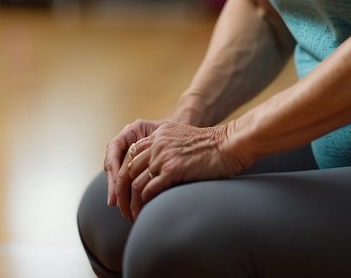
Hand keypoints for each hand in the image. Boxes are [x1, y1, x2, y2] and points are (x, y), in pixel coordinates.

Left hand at [111, 121, 244, 218]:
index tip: (124, 191)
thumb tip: (160, 168)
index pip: (130, 156)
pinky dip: (144, 203)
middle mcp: (156, 144)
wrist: (228, 144)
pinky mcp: (173, 169)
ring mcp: (163, 156)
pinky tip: (144, 212)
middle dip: (122, 192)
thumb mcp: (182, 139)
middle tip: (124, 208)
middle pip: (128, 171)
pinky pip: (150, 189)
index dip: (124, 176)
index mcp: (157, 136)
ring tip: (132, 215)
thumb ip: (168, 149)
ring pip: (136, 183)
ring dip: (132, 202)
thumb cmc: (211, 146)